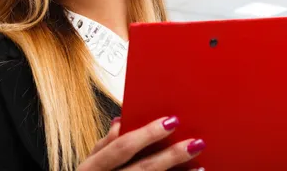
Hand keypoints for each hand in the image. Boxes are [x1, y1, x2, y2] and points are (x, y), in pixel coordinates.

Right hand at [77, 116, 204, 170]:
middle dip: (170, 156)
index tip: (171, 121)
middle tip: (194, 143)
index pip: (122, 147)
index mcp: (92, 168)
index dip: (147, 134)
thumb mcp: (88, 164)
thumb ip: (104, 145)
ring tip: (198, 165)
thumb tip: (121, 121)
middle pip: (143, 168)